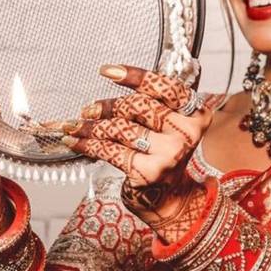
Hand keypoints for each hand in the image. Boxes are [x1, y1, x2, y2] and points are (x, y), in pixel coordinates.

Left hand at [61, 64, 211, 224]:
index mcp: (196, 115)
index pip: (167, 88)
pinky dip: (87, 144)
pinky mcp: (148, 172)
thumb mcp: (170, 126)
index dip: (136, 76)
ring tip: (74, 125)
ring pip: (120, 128)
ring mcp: (169, 154)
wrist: (171, 199)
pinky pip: (110, 150)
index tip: (108, 71)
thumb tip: (113, 79)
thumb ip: (155, 103)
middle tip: (89, 109)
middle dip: (108, 106)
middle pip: (138, 106)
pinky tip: (75, 141)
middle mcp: (187, 133)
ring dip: (91, 126)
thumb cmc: (165, 156)